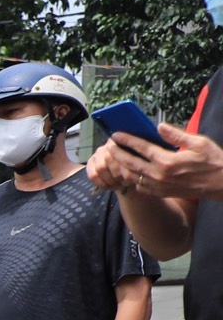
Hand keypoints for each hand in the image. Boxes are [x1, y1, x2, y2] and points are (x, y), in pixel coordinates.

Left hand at [93, 126, 222, 199]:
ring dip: (121, 166)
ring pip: (131, 176)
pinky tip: (129, 171)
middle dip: (117, 153)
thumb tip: (159, 126)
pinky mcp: (161, 193)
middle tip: (108, 145)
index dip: (126, 140)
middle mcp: (160, 175)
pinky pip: (139, 186)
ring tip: (115, 157)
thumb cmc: (213, 162)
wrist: (222, 184)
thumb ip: (176, 135)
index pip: (141, 148)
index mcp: (168, 161)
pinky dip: (131, 178)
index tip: (115, 134)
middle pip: (130, 163)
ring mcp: (159, 186)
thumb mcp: (199, 143)